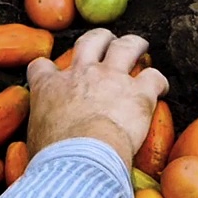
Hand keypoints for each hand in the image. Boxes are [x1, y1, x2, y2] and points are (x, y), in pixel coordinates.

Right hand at [25, 28, 168, 163]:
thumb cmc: (55, 156)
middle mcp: (82, 74)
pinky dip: (159, 82)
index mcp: (50, 87)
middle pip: (91, 41)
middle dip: (101, 39)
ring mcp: (112, 79)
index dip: (46, 69)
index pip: (41, 67)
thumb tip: (46, 143)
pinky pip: (154, 77)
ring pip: (126, 47)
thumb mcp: (36, 137)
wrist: (82, 158)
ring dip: (134, 44)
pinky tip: (161, 88)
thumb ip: (43, 128)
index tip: (51, 74)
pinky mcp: (139, 93)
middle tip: (107, 42)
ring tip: (139, 46)